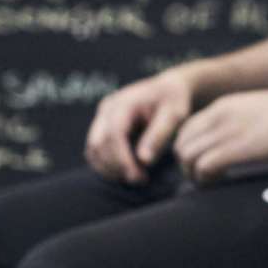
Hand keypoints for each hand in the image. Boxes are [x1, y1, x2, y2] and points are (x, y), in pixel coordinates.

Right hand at [83, 70, 193, 184]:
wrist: (168, 88)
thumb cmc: (173, 100)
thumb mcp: (174, 115)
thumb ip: (158, 135)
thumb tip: (143, 161)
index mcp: (124, 102)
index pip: (113, 135)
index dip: (122, 160)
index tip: (139, 176)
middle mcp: (108, 108)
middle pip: (98, 144)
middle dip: (116, 167)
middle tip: (140, 179)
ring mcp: (102, 117)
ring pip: (93, 150)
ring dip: (109, 168)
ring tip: (135, 176)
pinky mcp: (102, 126)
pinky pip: (96, 150)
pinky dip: (107, 164)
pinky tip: (128, 170)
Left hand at [173, 86, 267, 184]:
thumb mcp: (252, 110)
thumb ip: (234, 121)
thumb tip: (229, 141)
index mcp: (220, 107)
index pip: (185, 130)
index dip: (189, 150)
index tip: (203, 161)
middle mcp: (216, 118)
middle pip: (181, 146)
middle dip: (187, 165)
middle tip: (205, 176)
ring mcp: (225, 133)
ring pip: (187, 157)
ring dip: (194, 174)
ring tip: (213, 180)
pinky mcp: (235, 149)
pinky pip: (203, 166)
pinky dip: (206, 178)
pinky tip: (222, 179)